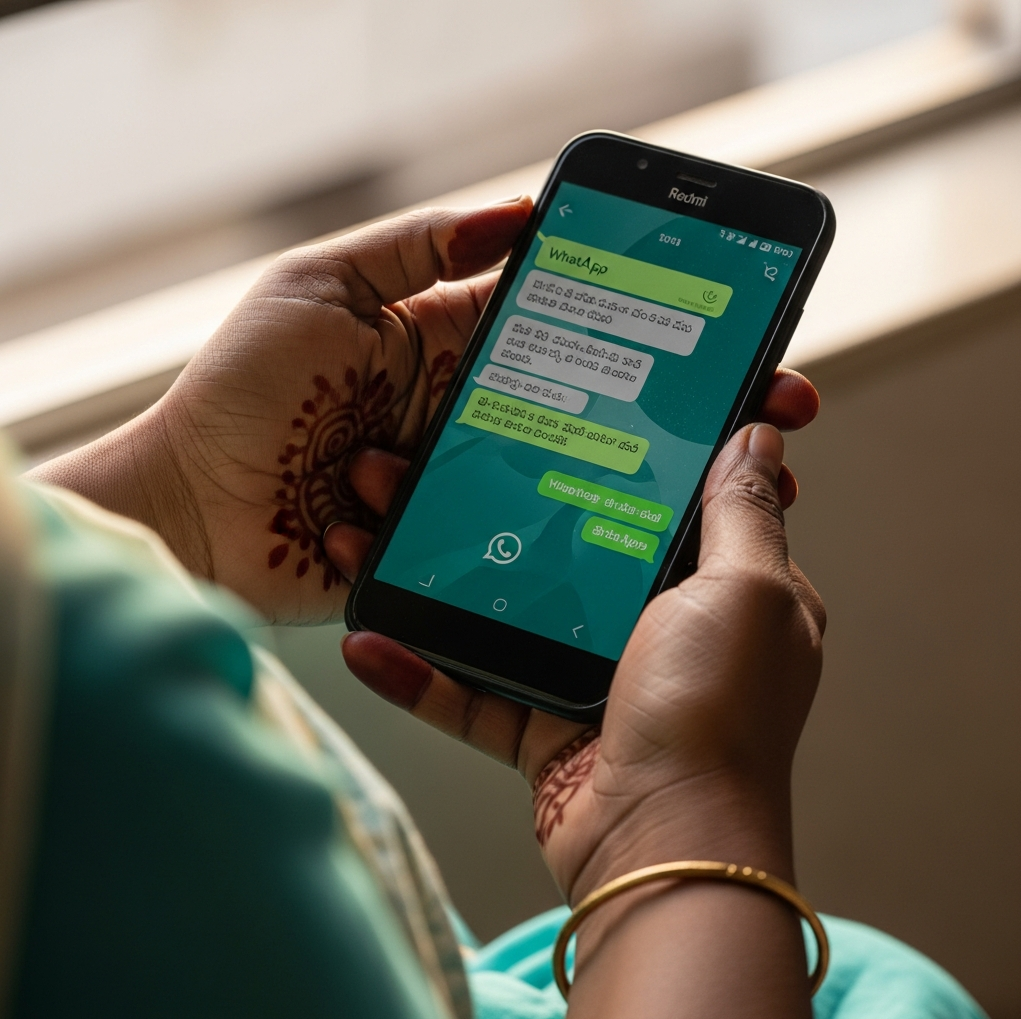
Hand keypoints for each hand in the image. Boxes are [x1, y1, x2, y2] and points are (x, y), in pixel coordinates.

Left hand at [27, 199, 532, 623]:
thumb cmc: (242, 389)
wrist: (188, 502)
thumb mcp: (321, 288)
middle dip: (499, 421)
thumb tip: (515, 212)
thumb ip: (415, 247)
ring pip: (484, 485)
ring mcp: (428, 480)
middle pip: (519, 412)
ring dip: (420, 479)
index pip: (516, 323)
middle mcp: (437, 412)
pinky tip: (334, 527)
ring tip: (353, 474)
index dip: (551, 320)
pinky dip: (391, 537)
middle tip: (447, 420)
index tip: (576, 324)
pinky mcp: (413, 544)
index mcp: (427, 344)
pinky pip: (445, 547)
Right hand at [340, 375, 823, 897]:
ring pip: (504, 611)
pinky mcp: (544, 730)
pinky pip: (474, 692)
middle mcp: (661, 631)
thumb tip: (760, 438)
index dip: (623, 454)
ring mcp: (597, 680)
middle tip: (431, 458)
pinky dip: (419, 673)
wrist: (662, 849)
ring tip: (372, 529)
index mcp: (719, 590)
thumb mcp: (744, 589)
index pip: (671, 500)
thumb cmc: (718, 713)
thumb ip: (743, 512)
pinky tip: (368, 639)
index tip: (567, 412)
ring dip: (435, 577)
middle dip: (496, 503)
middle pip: (564, 547)